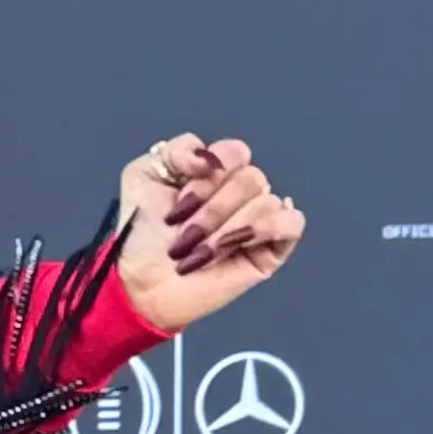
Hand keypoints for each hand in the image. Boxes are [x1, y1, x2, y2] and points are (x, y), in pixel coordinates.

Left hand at [113, 133, 303, 333]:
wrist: (140, 284)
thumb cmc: (140, 235)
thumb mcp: (142, 176)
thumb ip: (176, 149)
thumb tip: (208, 157)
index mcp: (217, 172)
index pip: (236, 152)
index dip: (210, 176)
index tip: (180, 204)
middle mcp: (241, 192)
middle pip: (251, 178)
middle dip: (212, 210)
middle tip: (184, 235)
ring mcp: (259, 220)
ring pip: (267, 201)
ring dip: (226, 228)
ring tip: (200, 251)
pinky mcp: (271, 248)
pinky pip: (292, 223)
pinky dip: (263, 230)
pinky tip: (235, 246)